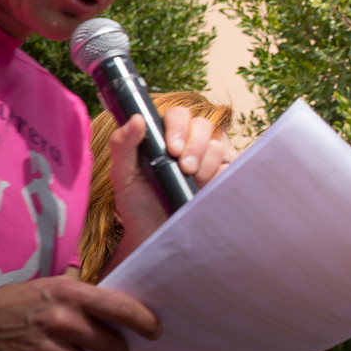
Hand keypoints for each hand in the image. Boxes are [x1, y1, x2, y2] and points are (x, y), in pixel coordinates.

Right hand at [0, 276, 158, 350]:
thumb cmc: (25, 302)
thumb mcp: (57, 286)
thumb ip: (89, 297)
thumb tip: (125, 310)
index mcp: (72, 294)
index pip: (122, 308)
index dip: (145, 322)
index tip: (154, 330)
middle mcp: (62, 321)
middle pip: (112, 345)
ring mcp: (47, 349)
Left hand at [107, 106, 226, 262]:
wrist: (154, 234)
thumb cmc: (136, 204)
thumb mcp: (122, 175)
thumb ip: (123, 145)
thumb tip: (136, 118)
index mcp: (163, 137)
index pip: (178, 116)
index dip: (179, 127)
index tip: (172, 149)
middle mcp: (187, 144)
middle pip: (202, 125)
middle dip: (195, 145)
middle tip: (185, 167)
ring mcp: (205, 160)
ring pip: (216, 145)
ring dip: (205, 163)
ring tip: (191, 181)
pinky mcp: (218, 177)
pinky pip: (228, 167)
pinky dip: (217, 175)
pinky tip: (204, 188)